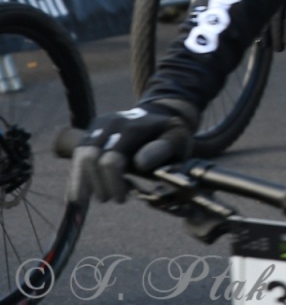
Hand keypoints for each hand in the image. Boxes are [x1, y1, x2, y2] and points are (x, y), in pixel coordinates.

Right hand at [69, 99, 197, 203]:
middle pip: (91, 158)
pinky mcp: (90, 132)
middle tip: (110, 200)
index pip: (112, 160)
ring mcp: (99, 125)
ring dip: (84, 182)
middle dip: (99, 184)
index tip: (122, 199)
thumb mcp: (177, 140)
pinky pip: (77, 156)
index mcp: (134, 126)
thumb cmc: (168, 135)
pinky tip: (78, 196)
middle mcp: (113, 122)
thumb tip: (140, 163)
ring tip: (96, 198)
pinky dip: (77, 177)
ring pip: (81, 156)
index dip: (114, 184)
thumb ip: (163, 150)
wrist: (157, 117)